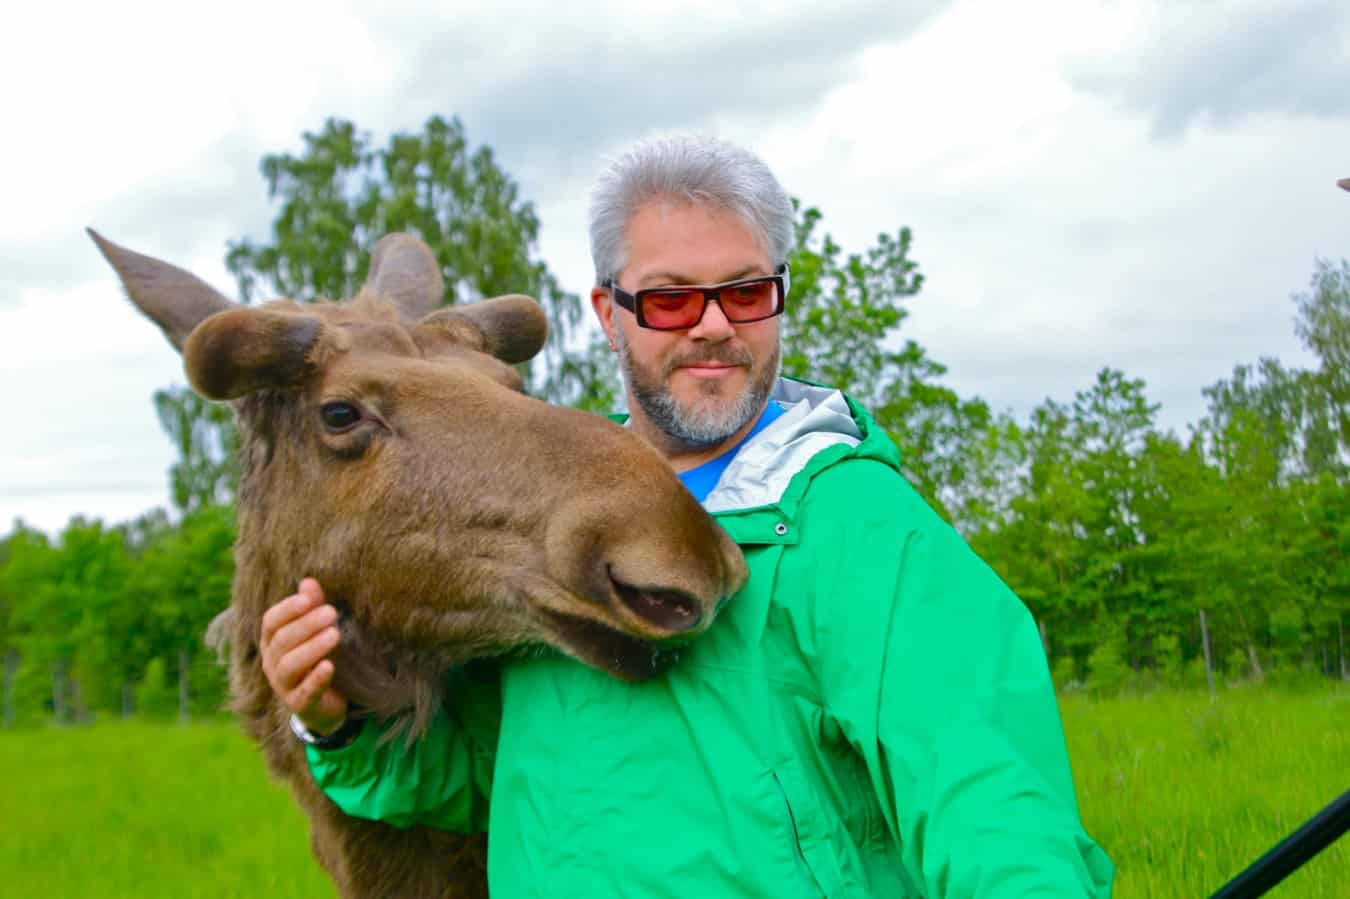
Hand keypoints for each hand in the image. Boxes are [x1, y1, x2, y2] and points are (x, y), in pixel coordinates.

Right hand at [261, 577, 348, 735]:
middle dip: (307, 625)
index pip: (271, 621)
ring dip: (312, 649)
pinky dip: (316, 680)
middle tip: (332, 612)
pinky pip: (304, 693)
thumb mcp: (316, 631)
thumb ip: (312, 607)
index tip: (308, 600)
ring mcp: (283, 686)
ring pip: (289, 665)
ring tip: (335, 635)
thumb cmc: (318, 657)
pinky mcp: (299, 705)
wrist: (325, 702)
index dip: (288, 610)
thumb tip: (309, 581)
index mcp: (272, 641)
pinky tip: (329, 666)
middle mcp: (271, 662)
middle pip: (282, 640)